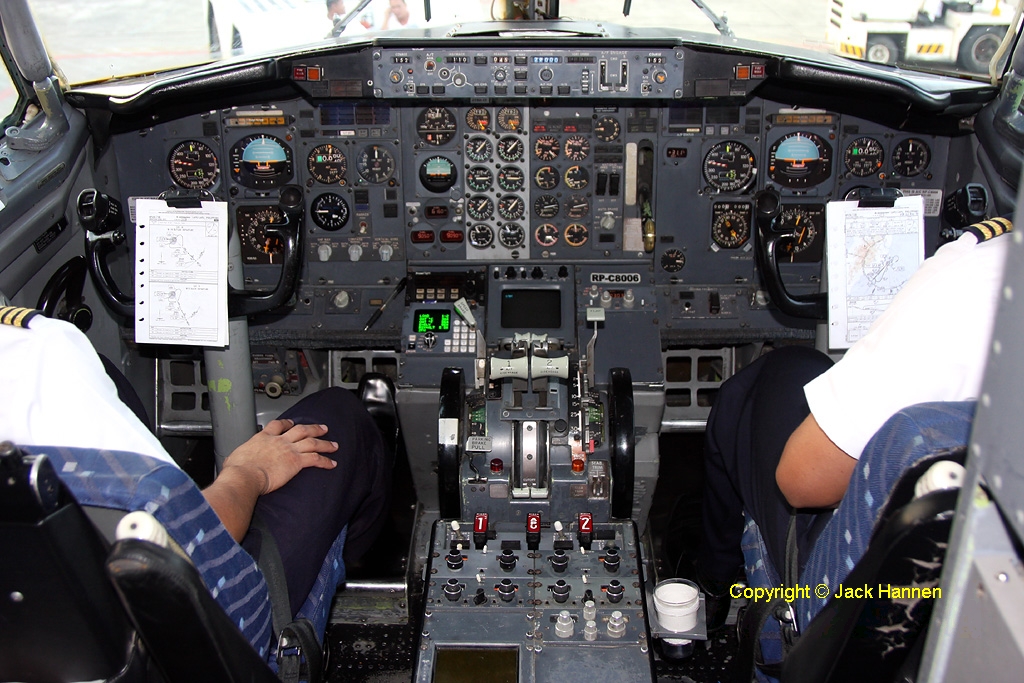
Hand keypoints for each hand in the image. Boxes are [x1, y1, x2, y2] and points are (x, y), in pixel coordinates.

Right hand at [222, 419, 338, 494]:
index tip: (293, 422)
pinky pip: (315, 459)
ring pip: (312, 442)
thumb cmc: (237, 470)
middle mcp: (279, 441)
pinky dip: (325, 461)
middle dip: (313, 428)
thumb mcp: (235, 457)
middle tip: (323, 428)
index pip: (278, 425)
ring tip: (334, 445)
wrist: (244, 476)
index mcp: (263, 438)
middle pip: (301, 430)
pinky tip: (332, 463)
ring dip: (325, 443)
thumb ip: (239, 457)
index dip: (287, 423)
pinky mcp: (296, 462)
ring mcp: (289, 450)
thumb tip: (234, 463)